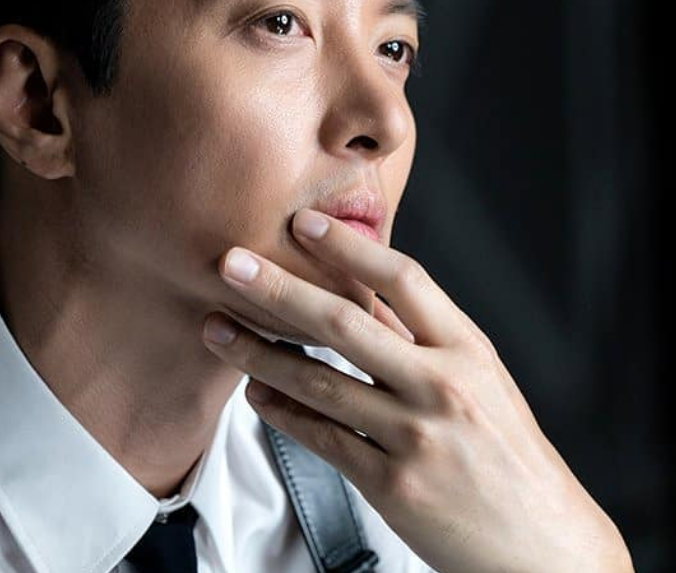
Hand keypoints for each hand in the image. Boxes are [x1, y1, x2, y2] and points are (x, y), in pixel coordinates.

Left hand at [199, 208, 632, 572]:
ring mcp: (416, 437)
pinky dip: (281, 412)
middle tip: (230, 263)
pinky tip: (255, 392)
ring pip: (319, 383)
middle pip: (345, 324)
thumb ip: (422, 337)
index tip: (301, 223)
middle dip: (278, 289)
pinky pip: (322, 438)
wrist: (546, 547)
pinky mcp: (393, 485)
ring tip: (217, 329)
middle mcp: (443, 387)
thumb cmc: (510, 458)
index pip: (403, 280)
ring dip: (258, 353)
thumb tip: (367, 287)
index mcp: (469, 352)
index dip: (347, 247)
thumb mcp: (483, 382)